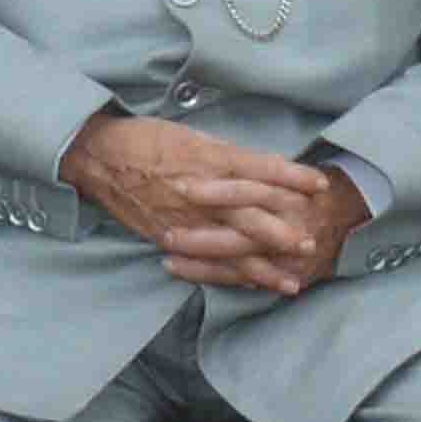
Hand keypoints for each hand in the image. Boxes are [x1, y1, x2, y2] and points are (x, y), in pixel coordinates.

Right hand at [66, 111, 348, 297]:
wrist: (101, 157)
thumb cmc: (147, 139)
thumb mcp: (193, 136)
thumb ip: (227, 156)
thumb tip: (262, 167)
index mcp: (210, 160)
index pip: (261, 169)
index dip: (292, 177)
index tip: (319, 184)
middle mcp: (201, 192)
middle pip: (252, 214)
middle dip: (283, 231)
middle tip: (312, 242)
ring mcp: (185, 219)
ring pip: (232, 248)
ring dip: (264, 267)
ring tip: (292, 282)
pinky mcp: (169, 237)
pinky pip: (205, 261)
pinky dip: (230, 275)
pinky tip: (251, 285)